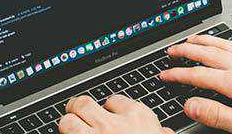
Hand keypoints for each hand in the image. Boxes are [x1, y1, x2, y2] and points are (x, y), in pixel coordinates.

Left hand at [59, 94, 173, 133]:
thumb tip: (164, 132)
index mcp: (137, 118)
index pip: (114, 100)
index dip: (108, 108)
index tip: (107, 113)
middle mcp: (112, 125)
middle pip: (83, 104)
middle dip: (78, 108)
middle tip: (76, 112)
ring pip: (67, 122)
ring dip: (68, 126)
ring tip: (71, 130)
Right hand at [159, 34, 231, 133]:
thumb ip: (217, 114)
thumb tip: (192, 105)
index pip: (198, 74)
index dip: (178, 74)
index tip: (165, 74)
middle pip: (208, 52)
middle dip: (186, 51)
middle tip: (171, 50)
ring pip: (224, 44)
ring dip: (204, 41)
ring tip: (191, 39)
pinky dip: (225, 40)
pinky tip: (225, 42)